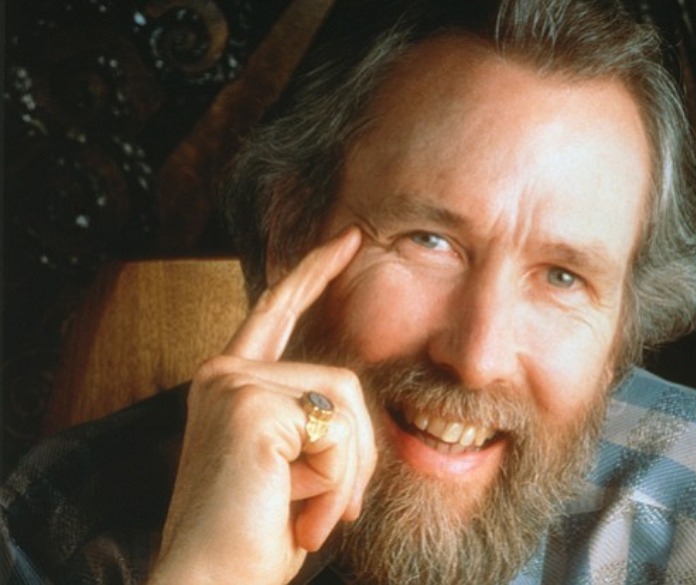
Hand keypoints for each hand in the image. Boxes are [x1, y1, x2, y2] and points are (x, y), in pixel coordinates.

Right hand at [149, 227, 375, 584]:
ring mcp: (233, 384)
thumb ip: (311, 422)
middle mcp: (225, 373)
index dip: (315, 271)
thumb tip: (353, 408)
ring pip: (346, 406)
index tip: (349, 237)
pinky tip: (300, 514)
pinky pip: (337, 432)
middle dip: (358, 455)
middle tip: (338, 512)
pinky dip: (336, 484)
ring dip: (347, 475)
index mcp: (232, 383)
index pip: (279, 310)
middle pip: (343, 382)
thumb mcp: (295, 467)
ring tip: (311, 517)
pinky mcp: (249, 405)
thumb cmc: (255, 535)